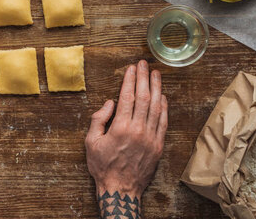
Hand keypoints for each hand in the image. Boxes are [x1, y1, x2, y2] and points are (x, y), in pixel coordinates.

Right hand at [85, 60, 166, 216]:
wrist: (121, 190)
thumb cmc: (103, 166)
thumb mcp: (91, 142)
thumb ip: (98, 119)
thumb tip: (109, 103)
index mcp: (120, 127)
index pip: (127, 97)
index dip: (130, 80)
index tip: (131, 68)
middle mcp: (138, 130)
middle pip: (144, 97)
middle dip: (144, 78)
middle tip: (144, 64)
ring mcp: (151, 138)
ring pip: (156, 107)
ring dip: (157, 88)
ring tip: (156, 74)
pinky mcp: (158, 146)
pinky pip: (163, 122)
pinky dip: (164, 107)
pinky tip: (163, 97)